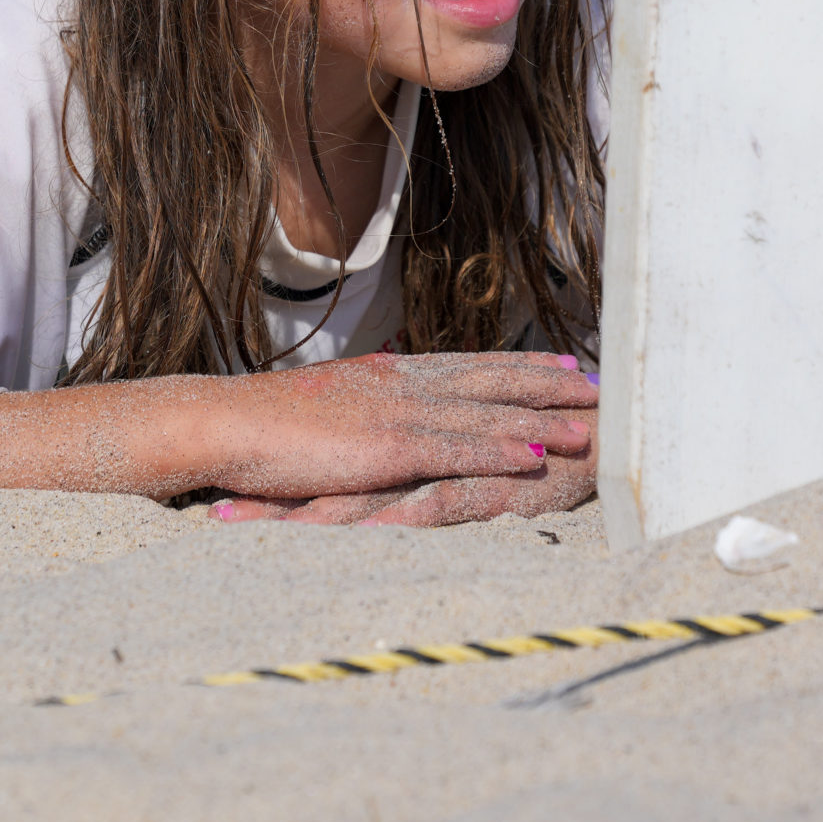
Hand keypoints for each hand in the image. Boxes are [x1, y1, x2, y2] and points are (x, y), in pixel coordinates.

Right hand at [190, 349, 596, 509]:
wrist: (223, 422)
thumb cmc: (262, 425)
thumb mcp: (325, 410)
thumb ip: (363, 413)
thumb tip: (381, 422)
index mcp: (388, 374)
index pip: (469, 365)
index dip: (519, 365)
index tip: (560, 364)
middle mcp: (402, 383)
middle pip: (492, 379)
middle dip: (549, 384)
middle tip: (598, 386)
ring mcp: (399, 412)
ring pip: (488, 412)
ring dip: (544, 418)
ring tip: (591, 426)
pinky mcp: (389, 446)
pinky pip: (459, 449)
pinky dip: (504, 450)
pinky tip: (540, 457)